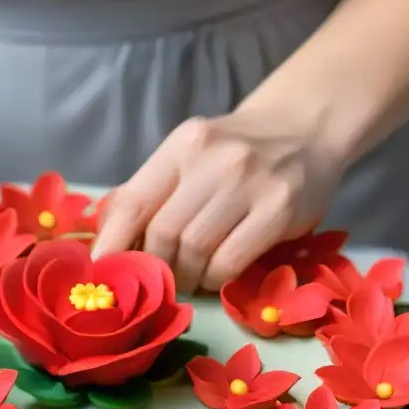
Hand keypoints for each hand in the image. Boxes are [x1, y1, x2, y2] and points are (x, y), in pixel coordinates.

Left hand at [92, 111, 347, 291]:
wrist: (306, 129)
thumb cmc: (235, 152)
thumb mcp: (189, 156)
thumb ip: (150, 191)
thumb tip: (105, 241)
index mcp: (182, 145)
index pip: (135, 201)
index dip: (113, 243)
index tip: (102, 272)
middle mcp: (215, 159)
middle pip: (163, 232)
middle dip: (154, 265)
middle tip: (158, 278)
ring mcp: (251, 183)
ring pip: (195, 251)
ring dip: (185, 276)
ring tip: (188, 277)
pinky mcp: (281, 209)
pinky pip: (231, 261)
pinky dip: (214, 279)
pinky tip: (214, 275)